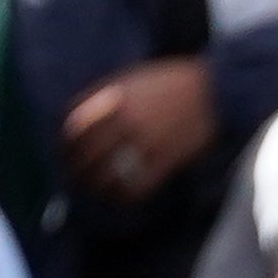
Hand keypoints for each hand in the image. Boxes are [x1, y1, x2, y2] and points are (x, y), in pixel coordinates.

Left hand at [60, 59, 215, 201]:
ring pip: (107, 172)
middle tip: (74, 178)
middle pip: (86, 152)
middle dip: (76, 168)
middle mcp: (123, 118)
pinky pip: (136, 184)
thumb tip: (83, 120)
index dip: (65, 143)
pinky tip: (120, 198)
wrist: (213, 91)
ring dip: (97, 186)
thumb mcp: (133, 79)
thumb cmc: (172, 82)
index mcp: (112, 96)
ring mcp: (144, 140)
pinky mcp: (165, 159)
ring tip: (94, 191)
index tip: (65, 152)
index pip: (74, 125)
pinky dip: (124, 195)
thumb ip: (107, 96)